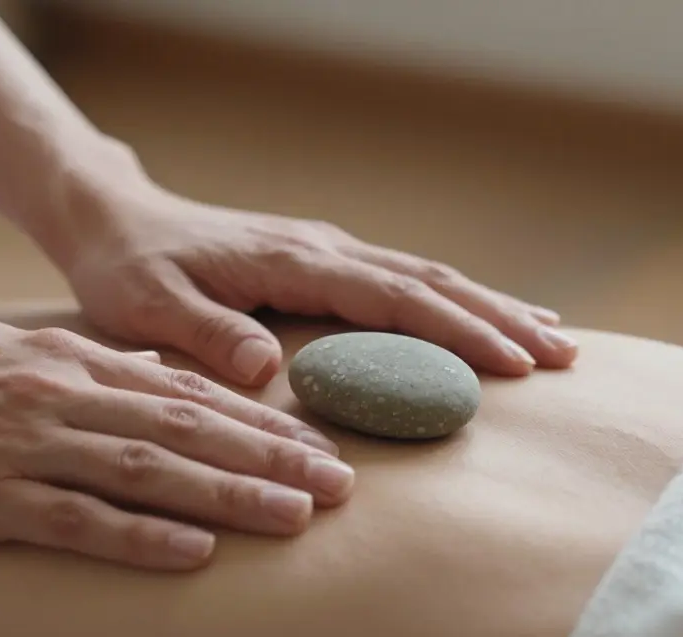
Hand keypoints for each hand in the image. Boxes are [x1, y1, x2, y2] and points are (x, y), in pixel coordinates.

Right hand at [0, 320, 351, 570]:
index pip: (189, 395)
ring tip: (295, 516)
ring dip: (229, 494)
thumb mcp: (20, 351)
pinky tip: (195, 551)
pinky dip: (140, 535)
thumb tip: (168, 376)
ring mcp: (25, 447)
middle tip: (341, 485)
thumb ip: (98, 365)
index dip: (262, 423)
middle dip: (272, 458)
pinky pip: (76, 519)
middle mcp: (62, 397)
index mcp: (72, 360)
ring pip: (148, 471)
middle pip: (188, 430)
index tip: (321, 446)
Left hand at [64, 188, 577, 385]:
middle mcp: (323, 250)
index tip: (513, 360)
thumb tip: (264, 369)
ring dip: (489, 308)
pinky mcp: (321, 264)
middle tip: (566, 357)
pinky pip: (402, 283)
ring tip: (553, 340)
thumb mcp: (149, 307)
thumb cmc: (130, 269)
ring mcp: (327, 253)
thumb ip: (206, 335)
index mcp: (294, 261)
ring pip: (425, 278)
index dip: (455, 330)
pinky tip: (482, 319)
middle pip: (430, 283)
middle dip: (499, 319)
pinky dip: (453, 303)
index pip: (393, 297)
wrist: (116, 222)